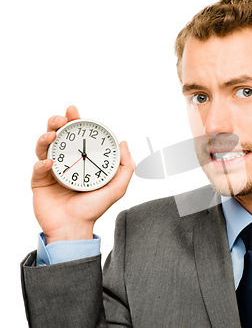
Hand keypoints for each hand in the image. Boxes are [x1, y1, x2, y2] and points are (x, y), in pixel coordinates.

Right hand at [31, 106, 134, 243]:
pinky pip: (37, 169)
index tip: (75, 111)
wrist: (75, 228)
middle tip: (62, 119)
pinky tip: (49, 163)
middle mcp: (66, 161)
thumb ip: (125, 166)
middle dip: (57, 123)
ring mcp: (51, 171)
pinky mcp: (39, 182)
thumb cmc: (94, 208)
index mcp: (82, 159)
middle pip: (58, 136)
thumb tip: (124, 142)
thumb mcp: (117, 187)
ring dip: (46, 138)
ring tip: (52, 135)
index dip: (76, 122)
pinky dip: (42, 163)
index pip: (77, 135)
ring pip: (43, 147)